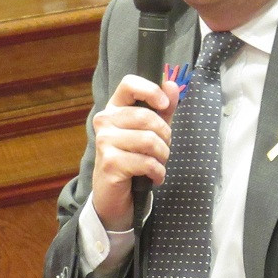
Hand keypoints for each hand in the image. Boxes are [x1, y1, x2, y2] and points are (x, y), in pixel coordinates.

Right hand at [91, 74, 179, 230]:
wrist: (114, 193)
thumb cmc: (134, 157)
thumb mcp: (152, 130)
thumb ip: (163, 108)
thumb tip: (173, 85)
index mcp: (114, 108)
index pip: (129, 84)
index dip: (150, 90)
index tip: (164, 105)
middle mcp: (105, 121)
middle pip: (146, 117)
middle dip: (165, 136)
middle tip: (163, 149)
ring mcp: (105, 141)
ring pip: (149, 140)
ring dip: (163, 155)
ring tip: (159, 163)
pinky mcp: (110, 163)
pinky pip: (147, 162)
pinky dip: (158, 172)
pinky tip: (155, 176)